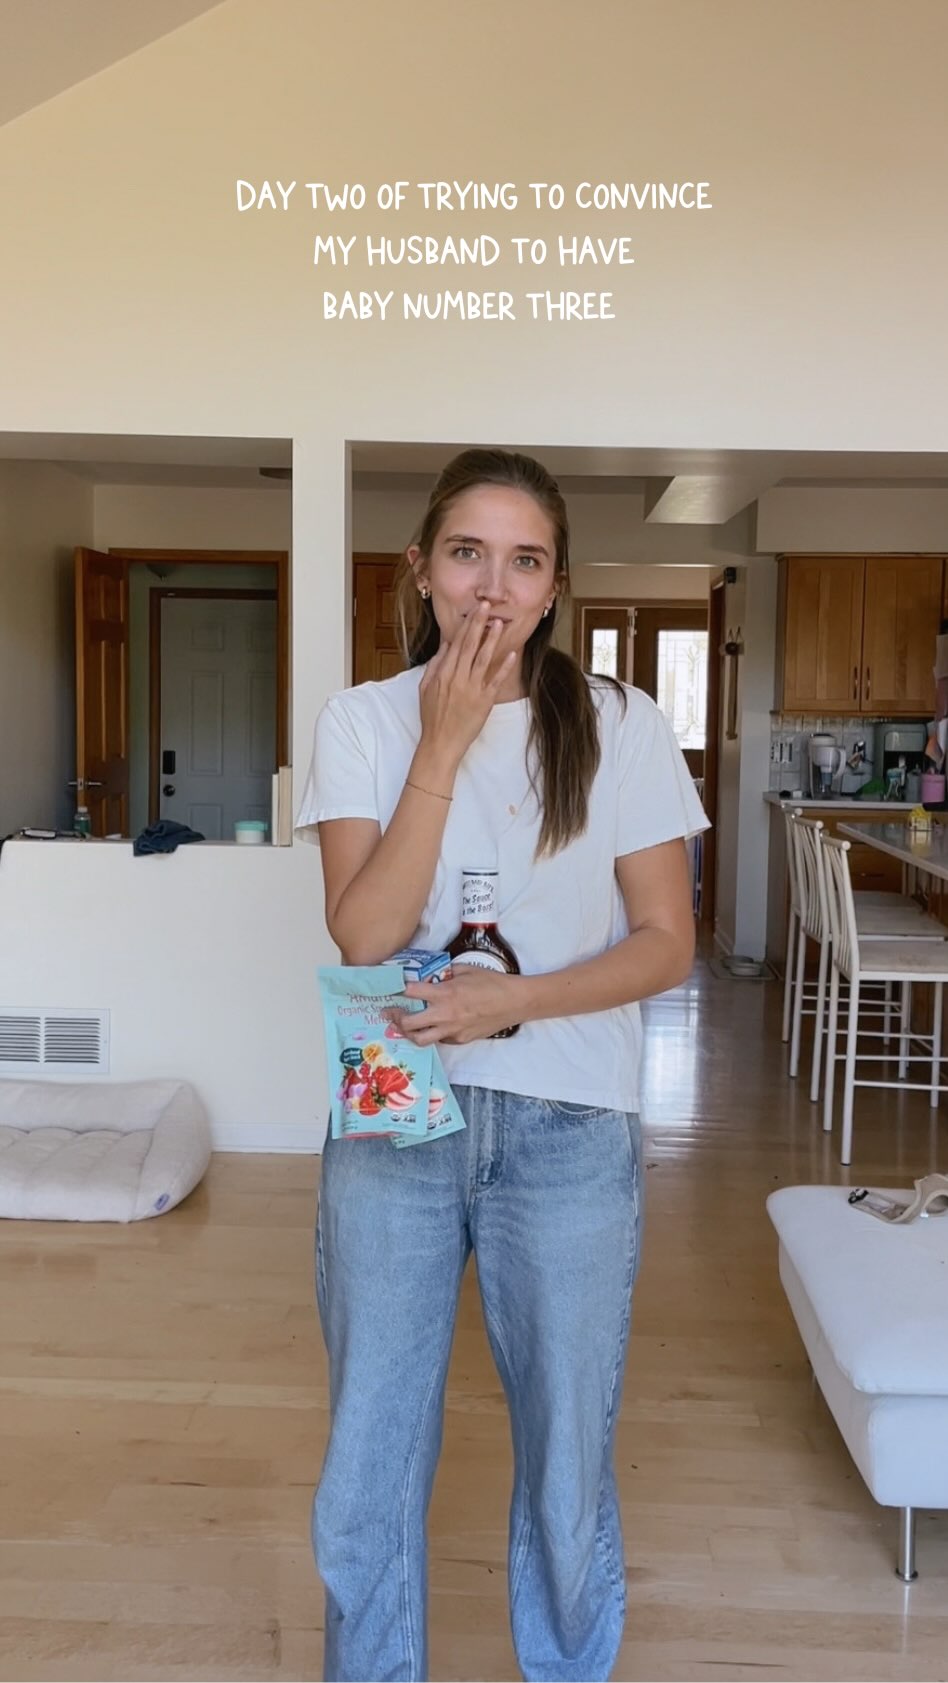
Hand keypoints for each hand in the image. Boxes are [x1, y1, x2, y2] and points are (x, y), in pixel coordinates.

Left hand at [392, 968, 522, 1044]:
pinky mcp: (460, 1040)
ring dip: (408, 1032)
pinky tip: (432, 1026)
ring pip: (420, 1039)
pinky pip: (439, 1039)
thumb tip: (433, 975)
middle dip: (395, 1017)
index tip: (389, 988)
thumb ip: (446, 973)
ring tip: (403, 1025)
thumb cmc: (492, 983)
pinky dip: (432, 1033)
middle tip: (389, 1012)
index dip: (396, 990)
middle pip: (408, 1023)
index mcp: (445, 993)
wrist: (514, 1002)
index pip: (410, 993)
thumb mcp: (466, 969)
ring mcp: (452, 1030)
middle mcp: (445, 1014)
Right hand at [417, 601, 516, 764]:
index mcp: (443, 674)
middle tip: (486, 606)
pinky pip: (496, 680)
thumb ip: (434, 665)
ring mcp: (472, 689)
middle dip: (478, 624)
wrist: (440, 743)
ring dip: (492, 640)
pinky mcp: (484, 701)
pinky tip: (512, 653)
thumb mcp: (425, 688)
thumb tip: (445, 646)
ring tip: (500, 623)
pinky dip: (504, 666)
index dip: (466, 625)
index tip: (473, 610)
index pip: (455, 643)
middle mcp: (457, 678)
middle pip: (469, 645)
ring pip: (483, 659)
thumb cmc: (432, 717)